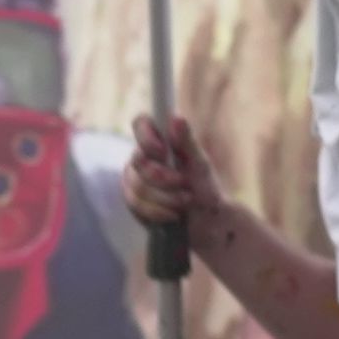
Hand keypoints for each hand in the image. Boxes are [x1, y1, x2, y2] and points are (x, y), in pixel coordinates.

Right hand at [124, 113, 215, 234]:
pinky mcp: (133, 200)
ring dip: (166, 197)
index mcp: (160, 140)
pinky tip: (173, 213)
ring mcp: (135, 178)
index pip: (140, 123)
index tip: (162, 151)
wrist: (205, 220)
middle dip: (163, 177)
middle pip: (138, 160)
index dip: (146, 136)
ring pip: (138, 186)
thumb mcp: (200, 164)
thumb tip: (176, 118)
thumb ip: (187, 142)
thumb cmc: (204, 187)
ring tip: (185, 201)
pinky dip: (159, 211)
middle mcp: (143, 156)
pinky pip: (136, 204)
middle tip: (184, 183)